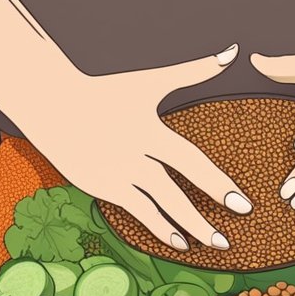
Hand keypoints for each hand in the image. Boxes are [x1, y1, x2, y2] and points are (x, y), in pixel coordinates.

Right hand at [21, 44, 251, 251]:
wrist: (52, 103)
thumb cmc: (105, 91)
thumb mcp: (150, 81)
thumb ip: (195, 70)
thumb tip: (233, 52)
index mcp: (150, 130)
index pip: (190, 162)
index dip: (216, 184)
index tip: (242, 205)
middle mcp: (134, 155)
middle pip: (174, 191)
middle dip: (202, 217)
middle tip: (227, 242)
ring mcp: (117, 173)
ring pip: (157, 206)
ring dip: (185, 226)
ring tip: (212, 244)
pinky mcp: (103, 185)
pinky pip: (136, 211)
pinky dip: (158, 227)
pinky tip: (179, 242)